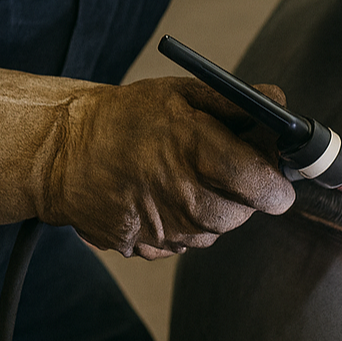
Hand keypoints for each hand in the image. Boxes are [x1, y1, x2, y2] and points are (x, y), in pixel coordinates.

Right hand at [0, 65, 293, 257]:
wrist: (63, 153)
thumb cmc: (127, 118)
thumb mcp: (182, 92)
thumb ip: (236, 102)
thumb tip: (278, 105)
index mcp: (195, 150)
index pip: (264, 185)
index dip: (277, 182)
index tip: (276, 173)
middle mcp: (183, 196)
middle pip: (245, 213)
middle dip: (247, 193)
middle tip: (230, 168)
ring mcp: (165, 228)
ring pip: (218, 229)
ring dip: (217, 207)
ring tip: (190, 176)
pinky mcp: (149, 247)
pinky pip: (190, 242)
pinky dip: (190, 222)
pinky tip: (168, 195)